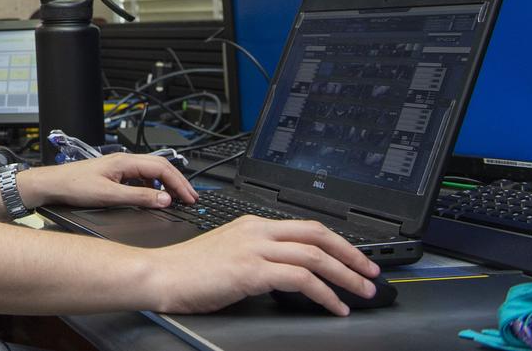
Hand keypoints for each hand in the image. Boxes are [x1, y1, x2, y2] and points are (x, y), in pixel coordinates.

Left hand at [25, 152, 198, 209]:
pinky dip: (155, 187)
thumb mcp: (109, 196)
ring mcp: (120, 167)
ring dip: (167, 184)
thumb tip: (164, 200)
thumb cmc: (73, 186)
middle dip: (178, 182)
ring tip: (179, 198)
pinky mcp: (116, 175)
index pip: (162, 168)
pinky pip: (142, 178)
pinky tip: (157, 197)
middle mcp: (124, 161)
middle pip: (160, 167)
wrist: (52, 185)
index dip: (179, 183)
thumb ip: (138, 198)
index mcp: (125, 161)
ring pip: (152, 172)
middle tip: (191, 198)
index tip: (190, 197)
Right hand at [147, 216, 381, 315]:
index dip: (339, 242)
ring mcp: (253, 249)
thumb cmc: (188, 270)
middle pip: (318, 235)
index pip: (306, 226)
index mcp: (252, 224)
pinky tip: (334, 306)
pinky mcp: (250, 270)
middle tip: (372, 273)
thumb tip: (290, 274)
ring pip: (315, 255)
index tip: (356, 259)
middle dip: (352, 254)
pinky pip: (301, 279)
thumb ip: (259, 256)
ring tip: (362, 293)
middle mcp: (256, 230)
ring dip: (346, 276)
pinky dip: (325, 294)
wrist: (160, 275)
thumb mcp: (229, 254)